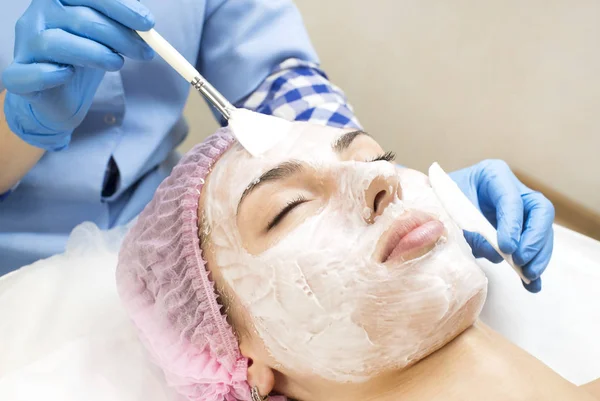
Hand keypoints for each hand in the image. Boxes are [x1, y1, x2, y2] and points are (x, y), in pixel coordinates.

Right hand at [2, 0, 154, 150]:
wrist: (60, 96)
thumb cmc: (84, 59)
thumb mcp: (107, 38)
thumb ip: (123, 25)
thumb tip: (147, 21)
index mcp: (58, 0)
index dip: (120, 7)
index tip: (148, 24)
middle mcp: (37, 16)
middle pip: (80, 19)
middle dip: (119, 36)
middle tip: (146, 52)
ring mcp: (24, 44)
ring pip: (57, 43)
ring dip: (95, 54)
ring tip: (118, 64)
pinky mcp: (18, 75)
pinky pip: (30, 73)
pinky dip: (49, 74)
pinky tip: (68, 75)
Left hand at [449, 160, 554, 292]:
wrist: (436, 204)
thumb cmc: (441, 201)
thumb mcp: (449, 210)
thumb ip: (470, 229)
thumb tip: (495, 253)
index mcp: (494, 175)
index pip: (512, 198)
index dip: (513, 224)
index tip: (507, 247)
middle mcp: (513, 190)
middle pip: (539, 211)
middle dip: (534, 239)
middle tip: (521, 261)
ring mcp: (521, 209)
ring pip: (541, 230)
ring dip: (538, 255)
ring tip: (528, 275)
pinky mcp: (520, 228)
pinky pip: (534, 246)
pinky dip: (533, 264)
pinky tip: (532, 284)